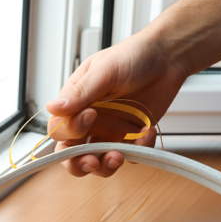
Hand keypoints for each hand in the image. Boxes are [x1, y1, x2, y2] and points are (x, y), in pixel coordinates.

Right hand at [46, 30, 187, 177]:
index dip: (70, 130)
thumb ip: (80, 93)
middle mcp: (90, 120)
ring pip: (99, 160)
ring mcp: (110, 130)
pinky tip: (146, 134)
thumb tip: (53, 108)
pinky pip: (130, 154)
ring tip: (119, 156)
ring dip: (106, 165)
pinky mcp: (131, 136)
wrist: (167, 58)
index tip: (91, 115)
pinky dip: (138, 151)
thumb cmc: (133, 56)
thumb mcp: (104, 71)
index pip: (59, 128)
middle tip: (93, 161)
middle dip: (79, 162)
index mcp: (76, 103)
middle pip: (72, 153)